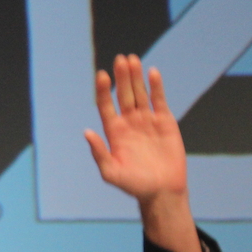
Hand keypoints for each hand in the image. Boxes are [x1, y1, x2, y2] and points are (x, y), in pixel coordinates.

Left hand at [84, 55, 202, 251]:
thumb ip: (99, 153)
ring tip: (131, 59)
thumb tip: (87, 132)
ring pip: (140, 93)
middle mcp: (129, 122)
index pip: (106, 105)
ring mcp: (147, 120)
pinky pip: (159, 100)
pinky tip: (152, 72)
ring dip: (136, 77)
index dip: (103, 90)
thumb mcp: (111, 173)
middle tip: (120, 59)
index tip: (101, 75)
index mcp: (114, 132)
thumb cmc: (134, 185)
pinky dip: (156, 86)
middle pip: (123, 94)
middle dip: (121, 77)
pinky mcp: (165, 122)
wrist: (162, 191)